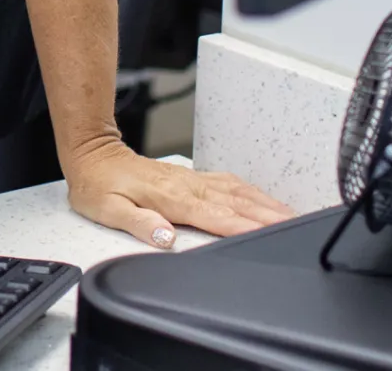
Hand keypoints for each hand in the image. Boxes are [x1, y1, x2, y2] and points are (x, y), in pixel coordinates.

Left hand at [65, 139, 293, 247]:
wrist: (93, 154)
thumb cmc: (98, 185)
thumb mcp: (108, 209)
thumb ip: (139, 222)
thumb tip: (165, 236)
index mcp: (171, 198)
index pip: (215, 216)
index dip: (243, 227)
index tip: (269, 234)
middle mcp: (187, 186)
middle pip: (236, 203)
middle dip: (268, 215)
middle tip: (298, 227)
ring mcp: (191, 179)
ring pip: (237, 191)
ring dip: (266, 203)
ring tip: (292, 216)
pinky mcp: (191, 176)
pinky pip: (229, 182)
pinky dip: (252, 192)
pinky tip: (264, 200)